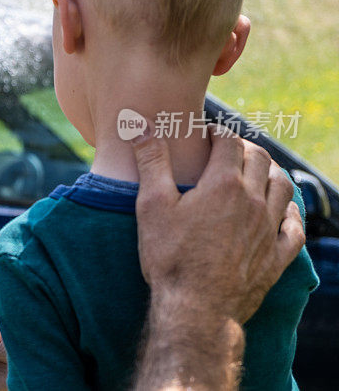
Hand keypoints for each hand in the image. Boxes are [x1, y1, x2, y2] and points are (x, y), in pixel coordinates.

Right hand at [131, 123, 304, 323]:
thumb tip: (142, 126)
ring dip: (270, 172)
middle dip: (244, 147)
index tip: (208, 133)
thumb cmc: (170, 257)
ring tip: (255, 172)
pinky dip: (290, 212)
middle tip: (228, 149)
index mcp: (224, 184)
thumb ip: (151, 162)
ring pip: (282, 187)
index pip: (230, 142)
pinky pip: (294, 227)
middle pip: (260, 159)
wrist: (197, 309)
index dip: (219, 132)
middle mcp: (253, 201)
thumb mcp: (152, 205)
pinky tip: (282, 211)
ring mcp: (268, 230)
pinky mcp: (276, 257)